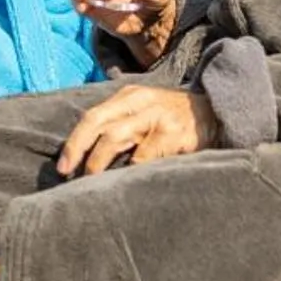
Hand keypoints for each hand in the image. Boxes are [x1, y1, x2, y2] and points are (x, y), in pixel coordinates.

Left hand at [56, 83, 217, 177]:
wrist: (217, 113)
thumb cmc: (175, 119)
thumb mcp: (147, 110)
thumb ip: (122, 124)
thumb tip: (86, 154)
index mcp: (131, 96)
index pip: (93, 116)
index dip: (74, 142)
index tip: (63, 167)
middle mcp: (142, 102)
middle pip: (99, 124)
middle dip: (80, 151)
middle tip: (71, 175)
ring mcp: (158, 117)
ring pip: (116, 138)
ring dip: (99, 163)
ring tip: (95, 183)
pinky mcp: (174, 135)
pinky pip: (143, 157)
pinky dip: (130, 172)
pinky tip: (127, 184)